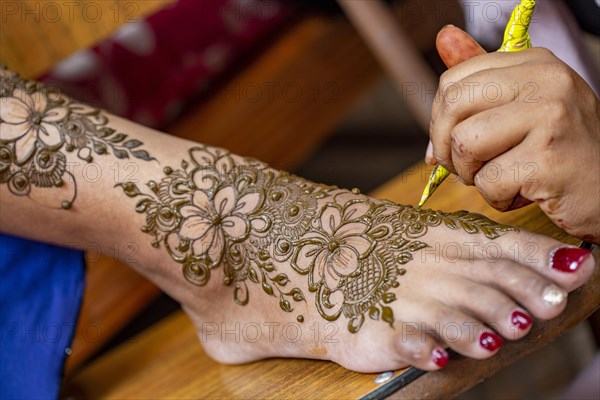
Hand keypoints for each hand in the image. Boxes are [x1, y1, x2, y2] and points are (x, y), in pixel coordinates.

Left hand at [428, 26, 599, 242]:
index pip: (453, 80)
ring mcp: (550, 118)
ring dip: (471, 174)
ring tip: (499, 178)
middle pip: (454, 105)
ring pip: (464, 143)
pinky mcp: (548, 160)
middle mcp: (546, 81)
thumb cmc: (560, 150)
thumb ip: (483, 77)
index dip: (440, 119)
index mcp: (536, 63)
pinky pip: (488, 181)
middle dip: (446, 146)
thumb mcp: (524, 105)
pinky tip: (523, 193)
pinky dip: (496, 197)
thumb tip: (443, 37)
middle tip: (466, 166)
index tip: (450, 142)